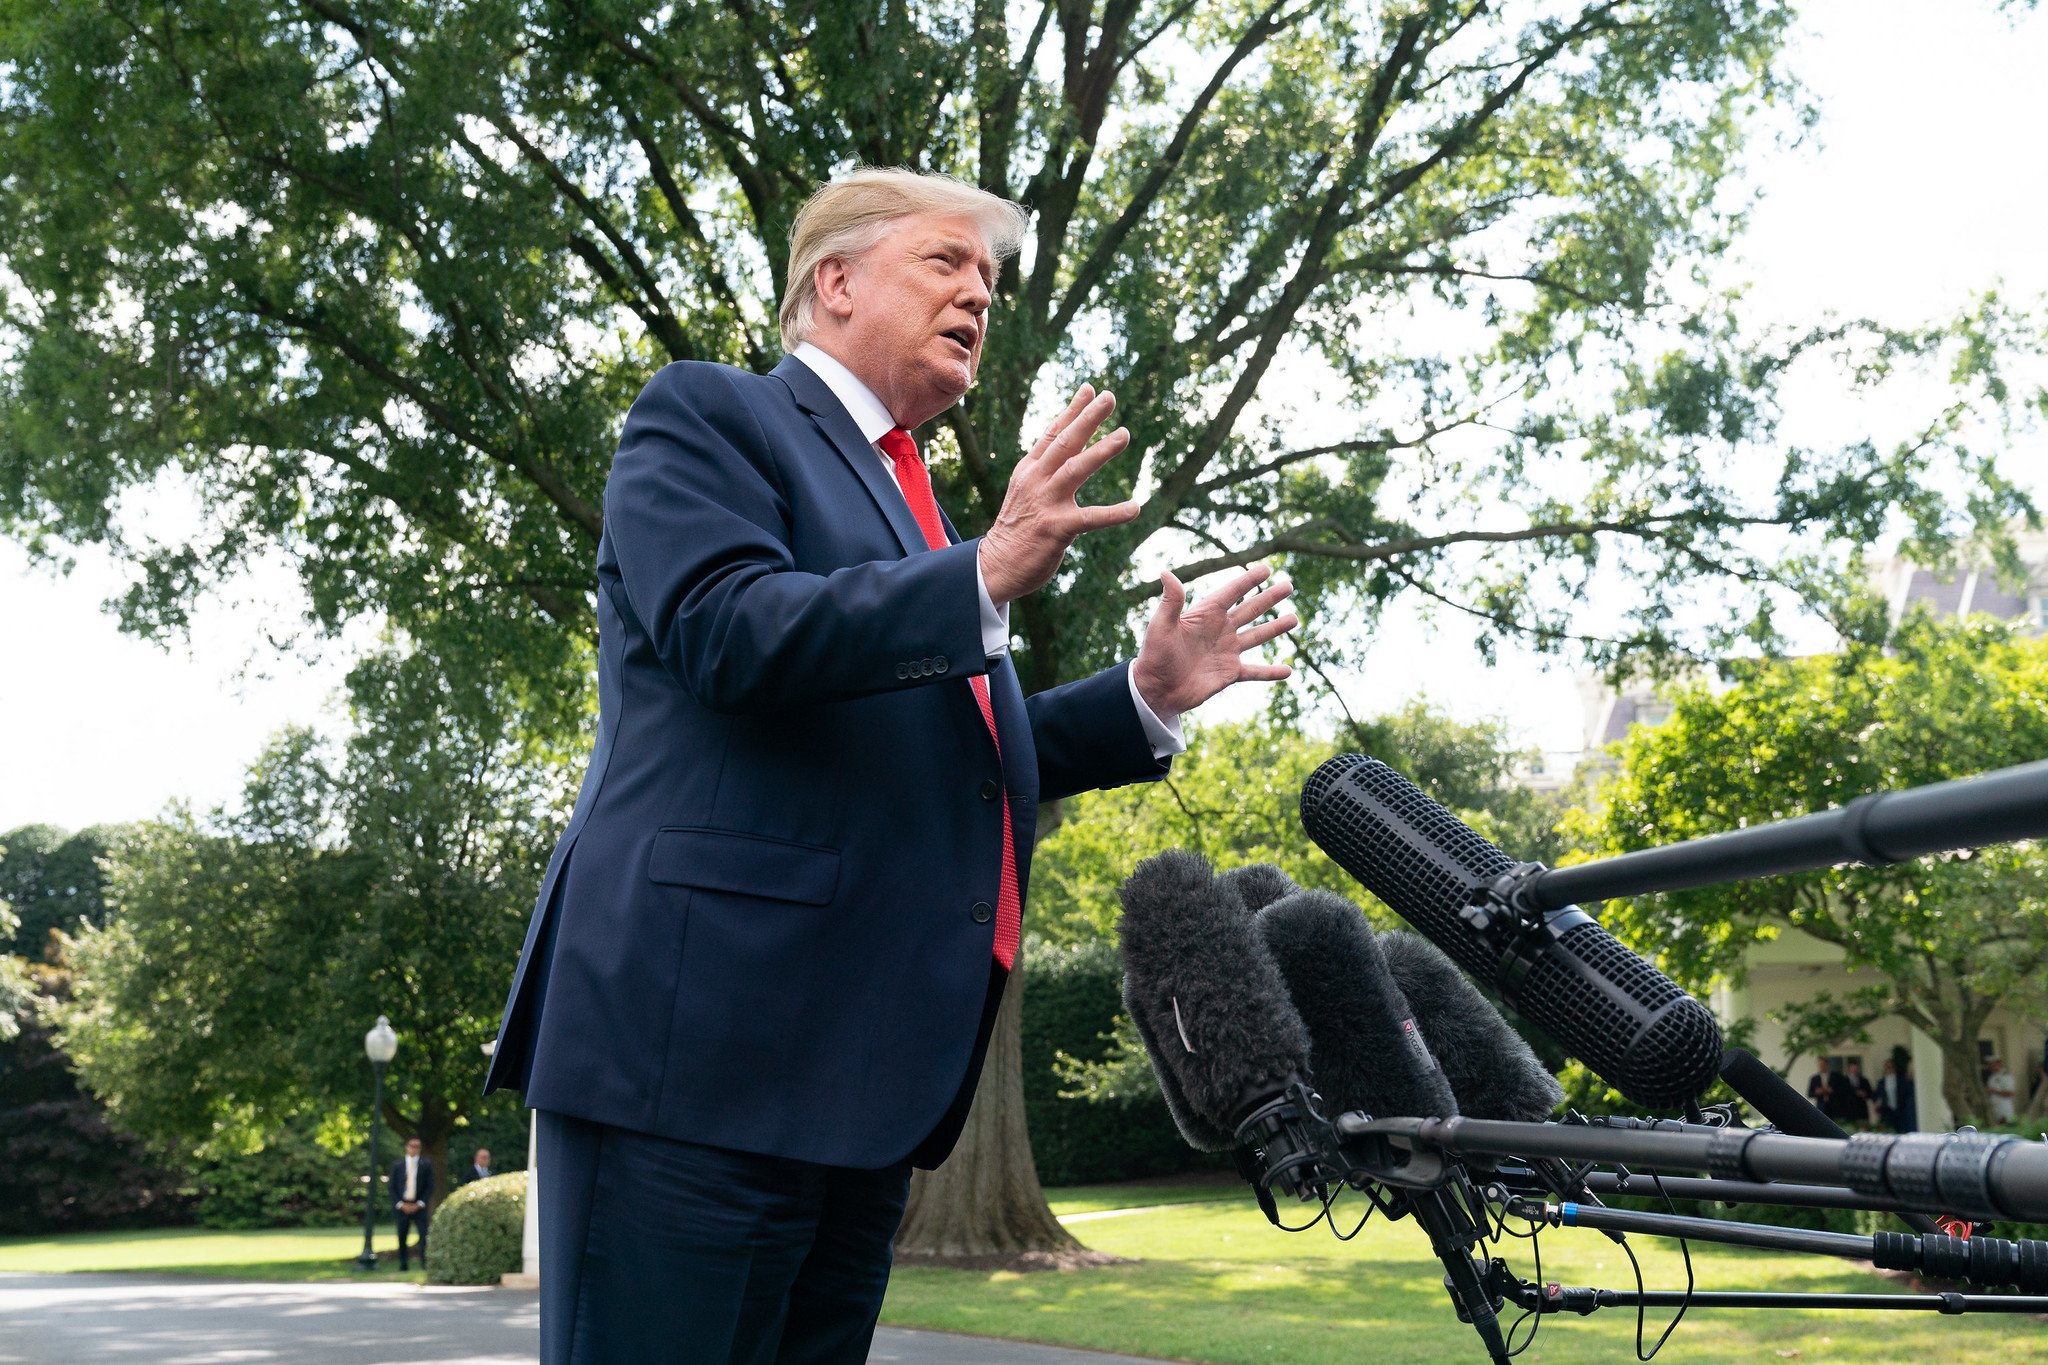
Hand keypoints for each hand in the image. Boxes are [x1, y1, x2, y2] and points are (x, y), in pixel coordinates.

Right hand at [978, 386, 1137, 604]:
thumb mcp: (1027, 491)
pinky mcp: (1056, 529)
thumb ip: (1047, 469)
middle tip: (1109, 397)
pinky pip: (1090, 518)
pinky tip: (1134, 507)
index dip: (1073, 411)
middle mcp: (1036, 481)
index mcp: (1029, 471)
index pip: (1053, 434)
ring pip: (1075, 470)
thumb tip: (1072, 445)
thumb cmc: (1018, 528)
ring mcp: (1045, 504)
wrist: (995, 566)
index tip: (1090, 389)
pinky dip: (1114, 513)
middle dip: (1087, 418)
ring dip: (1101, 451)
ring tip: (1124, 434)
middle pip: (1065, 443)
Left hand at [1131, 564, 1297, 716]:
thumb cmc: (1154, 655)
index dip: (1248, 581)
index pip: (1231, 592)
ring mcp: (1226, 652)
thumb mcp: (1161, 626)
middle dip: (1269, 598)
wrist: (1156, 690)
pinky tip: (1288, 671)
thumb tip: (1166, 573)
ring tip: (1294, 618)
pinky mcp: (1229, 673)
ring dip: (1275, 628)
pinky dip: (1271, 672)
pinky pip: (1255, 671)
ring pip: (1257, 636)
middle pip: (1250, 610)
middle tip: (1288, 586)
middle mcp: (1219, 630)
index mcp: (1205, 615)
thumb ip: (1170, 601)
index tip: (1266, 569)